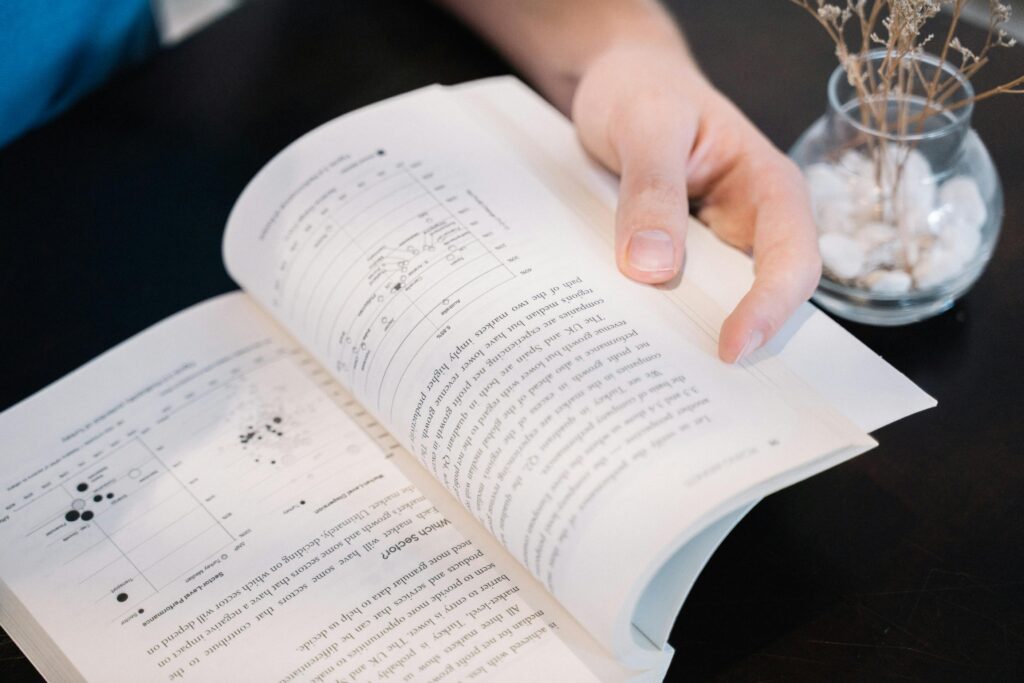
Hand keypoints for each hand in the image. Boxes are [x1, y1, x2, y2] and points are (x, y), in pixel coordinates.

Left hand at [571, 44, 821, 362]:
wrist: (617, 80)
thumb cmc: (643, 88)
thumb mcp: (646, 124)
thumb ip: (651, 189)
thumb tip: (652, 269)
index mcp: (770, 188)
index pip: (791, 260)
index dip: (768, 309)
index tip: (729, 348)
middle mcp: (750, 223)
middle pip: (760, 298)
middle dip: (733, 340)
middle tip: (690, 382)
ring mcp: (712, 245)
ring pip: (713, 304)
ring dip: (688, 334)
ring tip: (653, 373)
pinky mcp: (675, 257)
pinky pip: (673, 295)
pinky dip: (655, 317)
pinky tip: (626, 339)